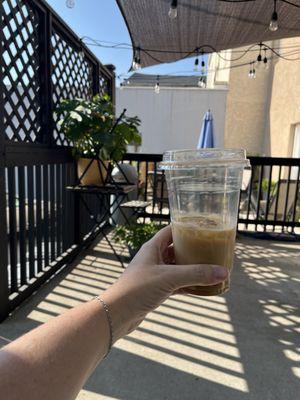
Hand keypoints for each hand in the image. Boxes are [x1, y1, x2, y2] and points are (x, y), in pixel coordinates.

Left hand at [102, 225, 227, 341]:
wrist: (117, 314)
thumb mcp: (169, 278)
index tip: (204, 229)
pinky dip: (188, 285)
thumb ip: (196, 274)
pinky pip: (176, 284)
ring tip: (210, 268)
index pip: (172, 231)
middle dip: (193, 250)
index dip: (187, 228)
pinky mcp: (155, 289)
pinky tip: (201, 288)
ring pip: (177, 267)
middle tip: (211, 250)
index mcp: (152, 247)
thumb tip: (223, 272)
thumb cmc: (138, 289)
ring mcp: (154, 274)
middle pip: (176, 249)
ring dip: (192, 269)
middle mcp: (153, 258)